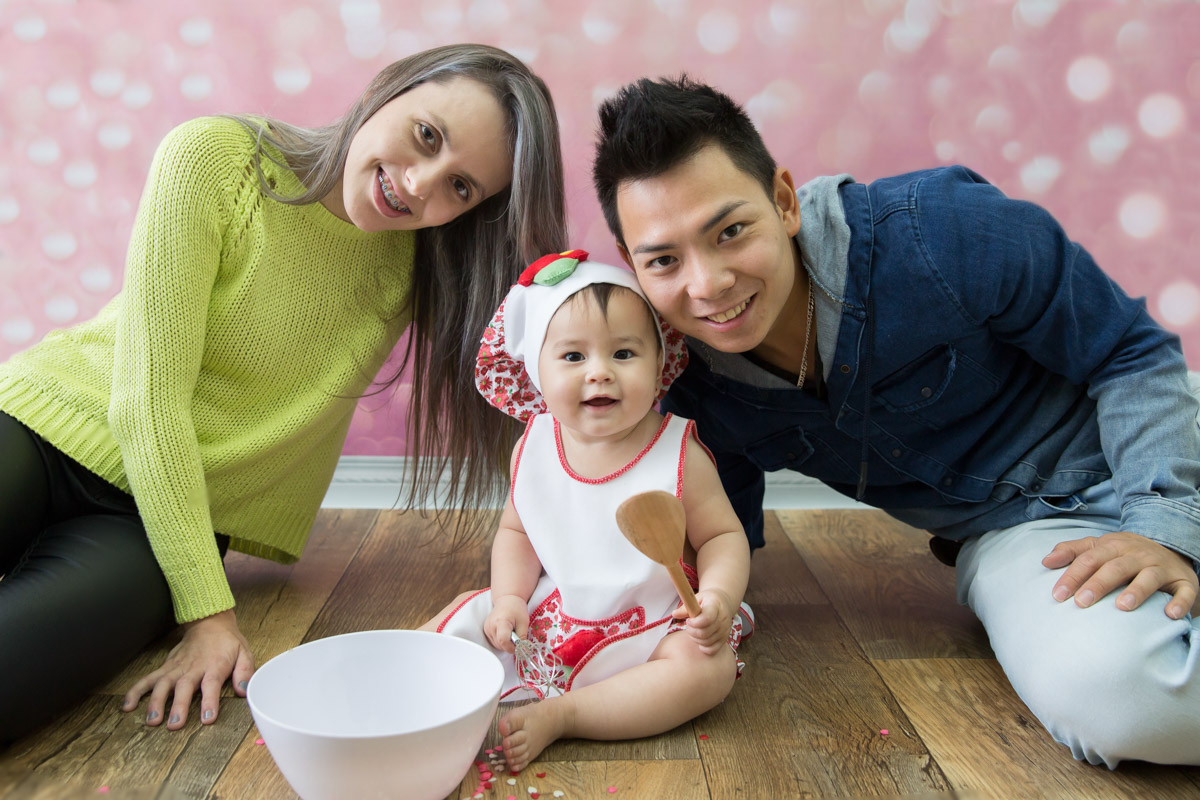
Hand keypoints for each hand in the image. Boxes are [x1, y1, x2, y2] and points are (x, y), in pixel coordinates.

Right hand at [121, 608, 253, 728]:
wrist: (209, 621)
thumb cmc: (227, 642)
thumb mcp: (244, 652)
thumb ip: (245, 672)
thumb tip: (243, 690)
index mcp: (214, 665)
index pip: (211, 684)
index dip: (209, 701)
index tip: (207, 718)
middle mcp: (193, 667)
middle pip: (184, 686)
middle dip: (178, 706)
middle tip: (174, 724)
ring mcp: (176, 667)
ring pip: (163, 684)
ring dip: (156, 702)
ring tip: (152, 720)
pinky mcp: (165, 667)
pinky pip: (148, 679)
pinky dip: (136, 691)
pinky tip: (127, 706)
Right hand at [485, 594, 528, 651]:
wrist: (506, 599)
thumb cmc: (516, 608)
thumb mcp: (524, 622)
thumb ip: (522, 636)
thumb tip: (522, 649)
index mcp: (501, 622)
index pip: (503, 641)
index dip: (511, 647)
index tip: (519, 646)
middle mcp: (491, 626)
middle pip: (500, 645)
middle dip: (510, 646)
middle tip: (518, 638)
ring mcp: (487, 628)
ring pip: (497, 645)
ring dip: (506, 644)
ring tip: (512, 634)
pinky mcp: (486, 630)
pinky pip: (494, 642)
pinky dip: (501, 641)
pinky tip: (506, 633)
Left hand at [673, 589, 734, 654]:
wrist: (723, 601)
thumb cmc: (706, 600)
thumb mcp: (696, 598)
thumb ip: (685, 607)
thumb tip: (674, 614)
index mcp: (715, 606)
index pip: (707, 618)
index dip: (694, 623)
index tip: (689, 620)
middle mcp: (722, 619)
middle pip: (704, 633)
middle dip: (691, 631)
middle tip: (689, 625)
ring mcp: (725, 630)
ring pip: (706, 642)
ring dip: (695, 638)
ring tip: (694, 630)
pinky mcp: (724, 639)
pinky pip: (712, 650)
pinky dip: (703, 647)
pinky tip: (700, 639)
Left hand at [1043, 531, 1197, 619]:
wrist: (1171, 551)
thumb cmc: (1125, 555)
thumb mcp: (1099, 547)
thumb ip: (1072, 551)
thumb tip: (1045, 561)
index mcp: (1114, 546)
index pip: (1089, 559)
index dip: (1072, 575)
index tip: (1057, 595)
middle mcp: (1138, 555)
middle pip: (1116, 567)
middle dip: (1097, 584)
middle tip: (1081, 602)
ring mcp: (1162, 568)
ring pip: (1149, 577)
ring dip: (1136, 591)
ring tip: (1122, 606)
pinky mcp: (1185, 582)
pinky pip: (1184, 592)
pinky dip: (1179, 602)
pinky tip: (1170, 614)